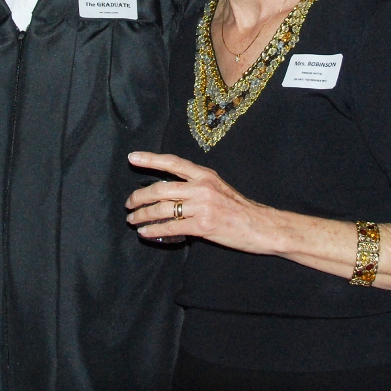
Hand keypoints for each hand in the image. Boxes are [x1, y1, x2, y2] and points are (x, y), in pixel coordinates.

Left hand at [125, 151, 280, 254]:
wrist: (261, 226)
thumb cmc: (239, 209)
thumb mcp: (218, 188)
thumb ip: (196, 186)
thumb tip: (169, 193)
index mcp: (205, 175)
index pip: (173, 163)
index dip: (150, 159)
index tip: (133, 158)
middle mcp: (202, 187)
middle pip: (161, 188)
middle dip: (139, 197)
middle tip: (129, 204)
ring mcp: (202, 206)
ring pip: (163, 209)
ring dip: (143, 215)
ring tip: (133, 220)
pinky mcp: (203, 226)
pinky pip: (171, 227)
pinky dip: (154, 230)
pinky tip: (145, 233)